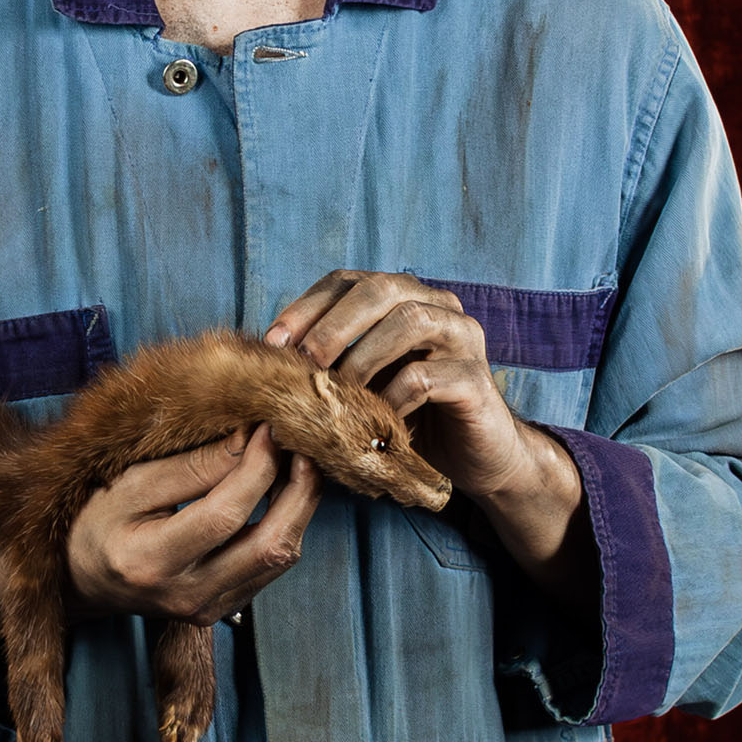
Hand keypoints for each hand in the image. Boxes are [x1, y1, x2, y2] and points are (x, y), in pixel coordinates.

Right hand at [0, 425, 323, 627]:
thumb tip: (249, 438)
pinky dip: (285, 527)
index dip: (256, 468)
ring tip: (296, 464)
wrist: (80, 579)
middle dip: (300, 491)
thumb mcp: (129, 483)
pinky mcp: (222, 609)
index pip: (224, 515)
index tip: (267, 429)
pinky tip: (280, 494)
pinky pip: (271, 568)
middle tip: (304, 448)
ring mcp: (207, 609)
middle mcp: (185, 595)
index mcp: (150, 561)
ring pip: (280, 559)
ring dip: (299, 508)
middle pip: (270, 546)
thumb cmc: (96, 522)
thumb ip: (190, 465)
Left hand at [266, 271, 595, 605]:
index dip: (306, 306)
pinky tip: (375, 421)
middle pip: (381, 288)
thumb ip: (329, 363)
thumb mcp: (362, 384)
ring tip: (336, 393)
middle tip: (302, 364)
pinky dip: (392, 397)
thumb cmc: (408, 418)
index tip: (272, 342)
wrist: (474, 460)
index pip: (347, 281)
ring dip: (361, 357)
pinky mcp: (476, 379)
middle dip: (332, 325)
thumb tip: (266, 361)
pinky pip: (428, 376)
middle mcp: (437, 305)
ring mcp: (462, 337)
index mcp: (404, 297)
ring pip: (409, 321)